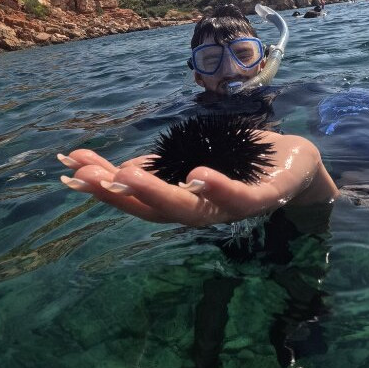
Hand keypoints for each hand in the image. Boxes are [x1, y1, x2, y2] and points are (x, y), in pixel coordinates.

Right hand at [58, 131, 337, 226]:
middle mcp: (204, 212)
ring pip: (190, 209)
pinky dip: (218, 189)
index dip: (103, 185)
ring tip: (126, 174)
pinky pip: (239, 199)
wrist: (297, 162)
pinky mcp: (264, 198)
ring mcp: (233, 209)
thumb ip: (162, 166)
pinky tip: (196, 175)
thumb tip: (117, 168)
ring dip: (156, 192)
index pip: (137, 197)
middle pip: (154, 210)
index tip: (71, 166)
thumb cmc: (243, 160)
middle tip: (84, 175)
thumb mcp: (195, 155)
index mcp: (184, 200)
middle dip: (117, 193)